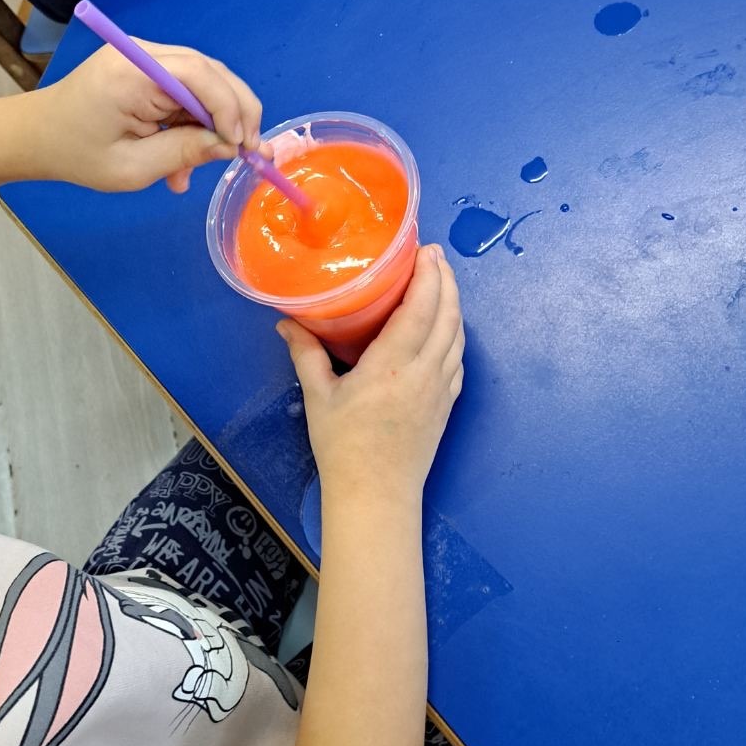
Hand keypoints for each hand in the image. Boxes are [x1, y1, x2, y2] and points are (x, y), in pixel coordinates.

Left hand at [27, 41, 262, 193]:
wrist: (37, 135)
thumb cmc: (76, 154)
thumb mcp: (132, 167)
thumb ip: (183, 152)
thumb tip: (229, 147)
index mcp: (132, 71)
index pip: (199, 74)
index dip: (229, 107)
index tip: (240, 146)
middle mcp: (143, 53)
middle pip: (211, 72)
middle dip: (237, 112)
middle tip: (250, 151)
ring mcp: (146, 56)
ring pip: (205, 82)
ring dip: (216, 122)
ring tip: (209, 163)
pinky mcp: (147, 67)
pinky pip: (187, 90)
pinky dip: (196, 121)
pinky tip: (187, 158)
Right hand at [278, 245, 463, 497]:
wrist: (376, 496)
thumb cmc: (344, 448)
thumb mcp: (318, 397)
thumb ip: (305, 354)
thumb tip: (287, 322)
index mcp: (393, 365)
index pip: (421, 307)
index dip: (429, 274)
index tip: (426, 250)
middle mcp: (425, 372)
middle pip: (448, 314)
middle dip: (446, 280)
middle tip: (435, 256)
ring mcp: (441, 389)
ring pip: (458, 335)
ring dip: (454, 304)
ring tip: (442, 282)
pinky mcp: (447, 404)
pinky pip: (458, 358)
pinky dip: (455, 333)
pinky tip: (445, 327)